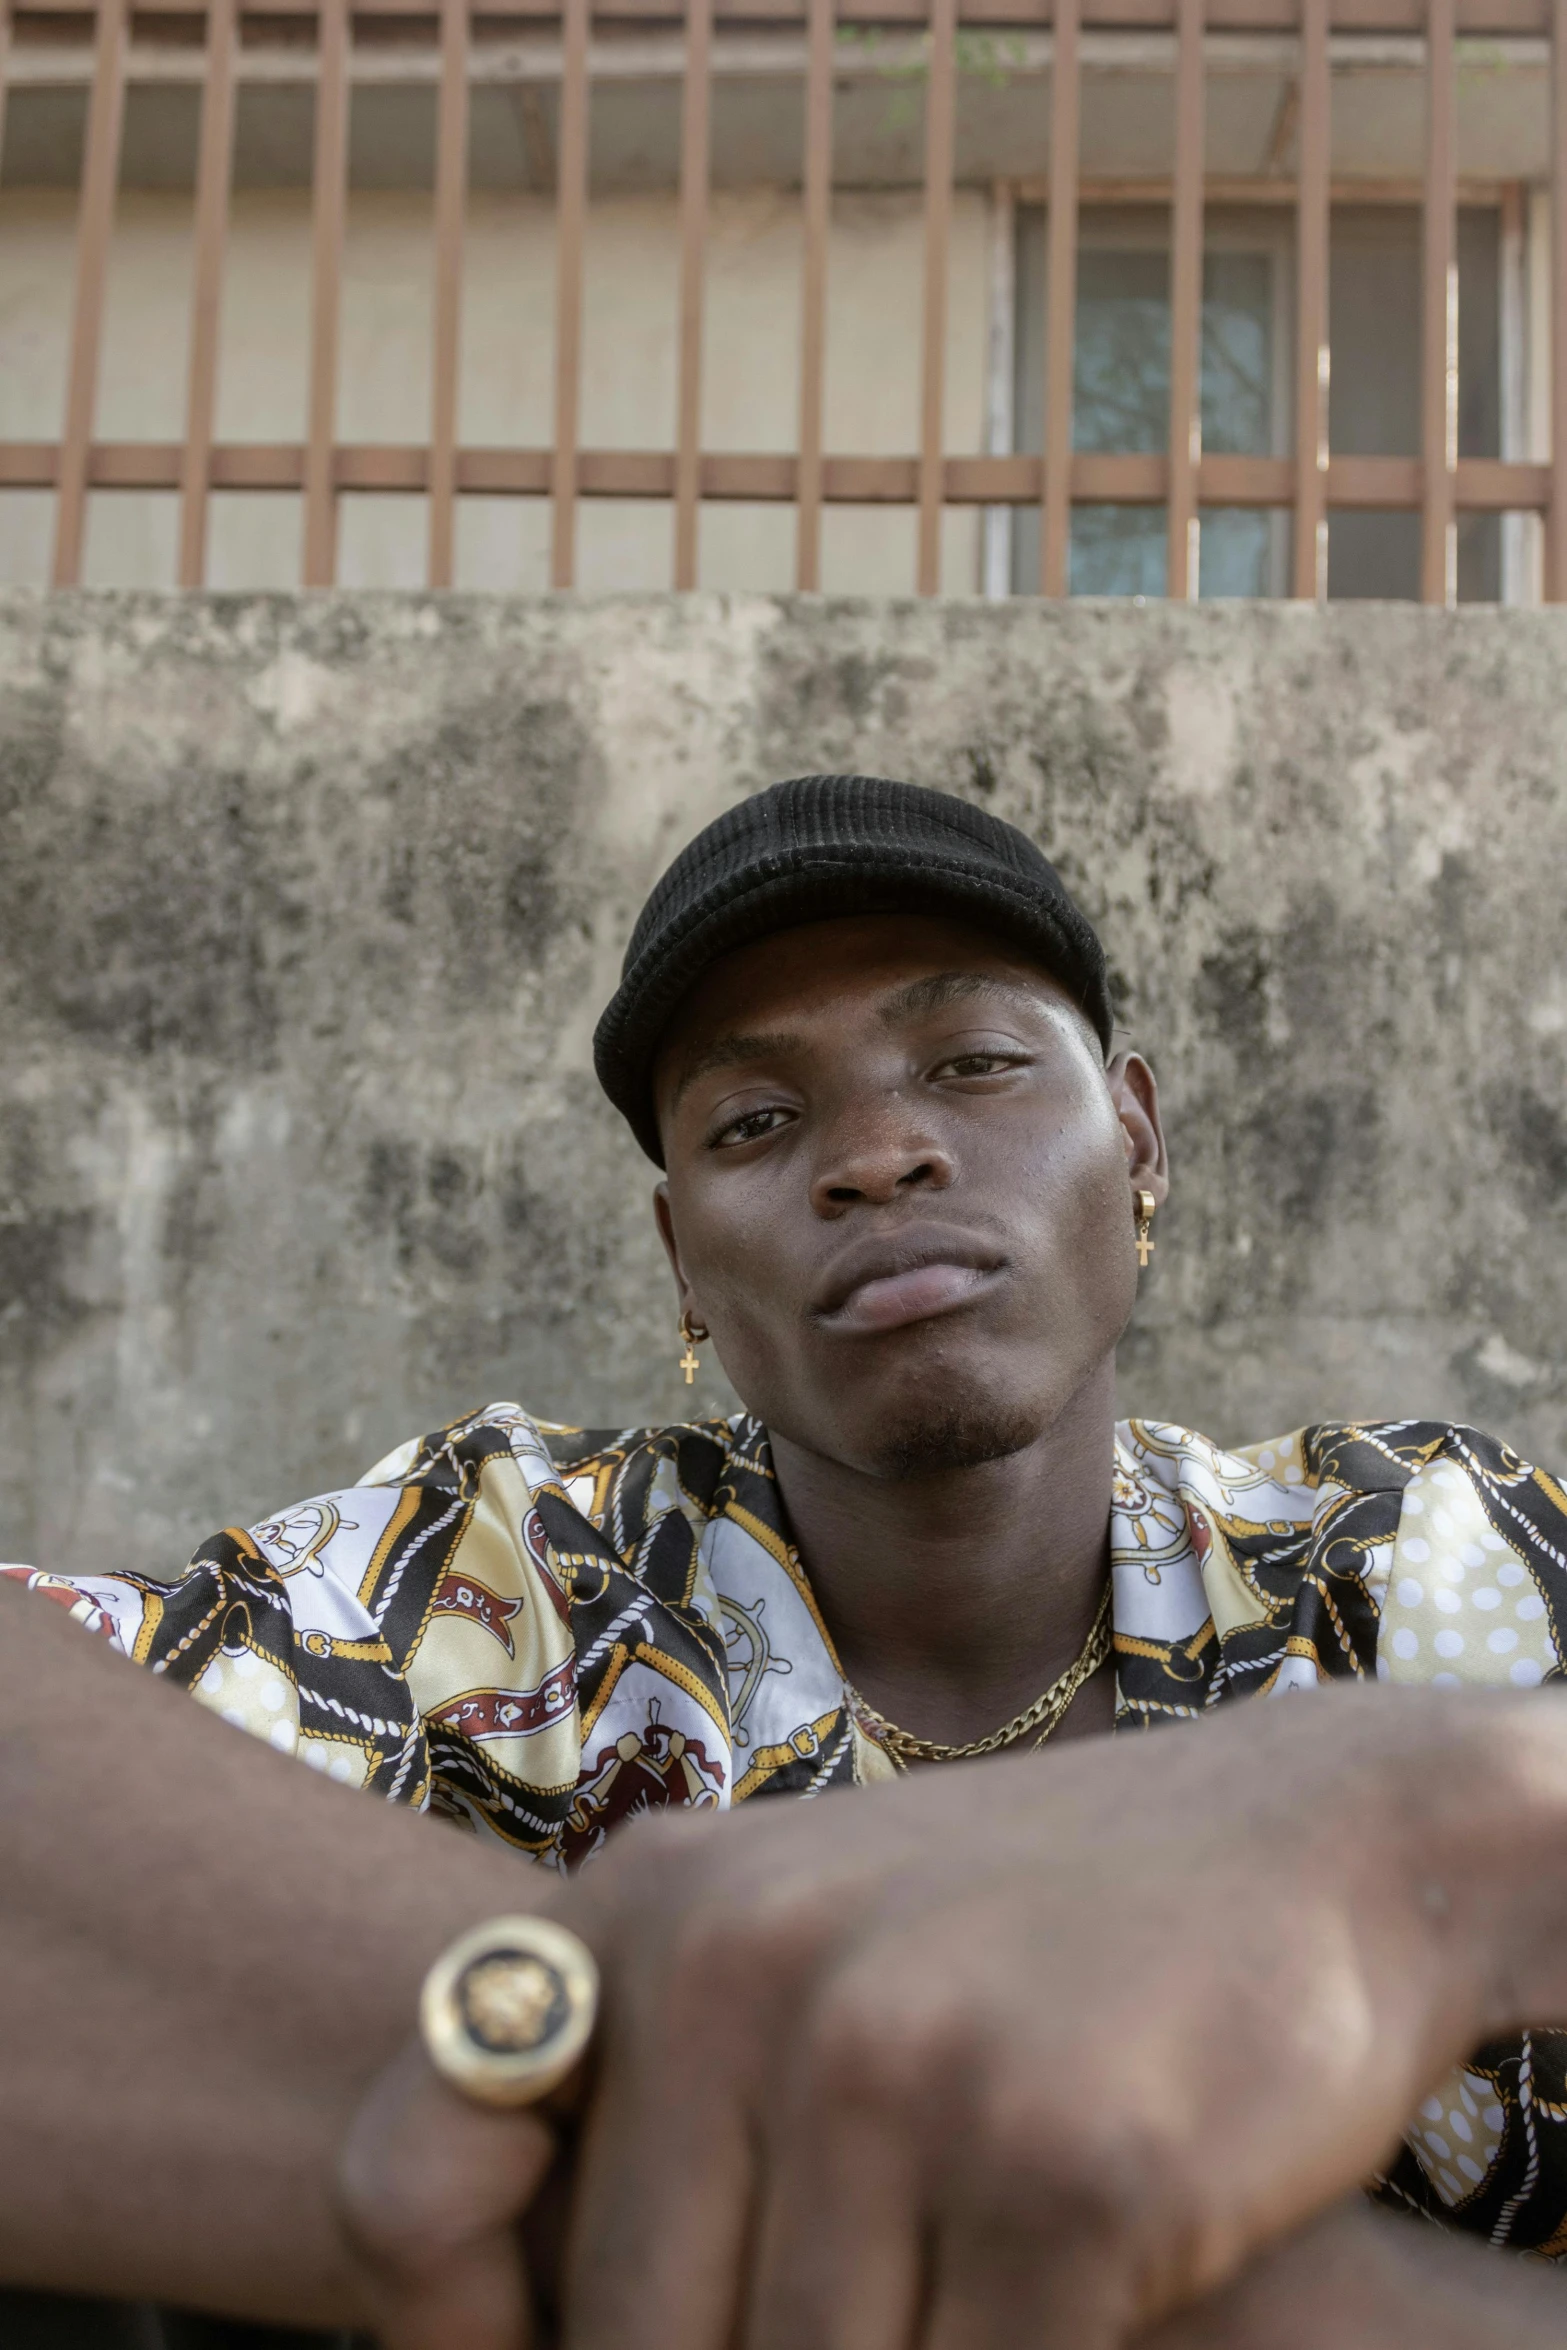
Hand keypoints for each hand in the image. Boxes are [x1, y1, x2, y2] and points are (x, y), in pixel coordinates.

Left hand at [339, 1685, 1566, 2349]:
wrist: (1311, 1846)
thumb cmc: (1031, 1937)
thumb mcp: (799, 1952)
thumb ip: (651, 2110)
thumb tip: (487, 2337)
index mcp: (649, 1908)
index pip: (405, 2191)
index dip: (451, 2329)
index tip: (549, 2346)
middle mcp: (744, 1966)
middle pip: (629, 2339)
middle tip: (884, 2283)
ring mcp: (902, 2062)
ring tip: (975, 2255)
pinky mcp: (1062, 2171)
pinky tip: (1075, 2283)